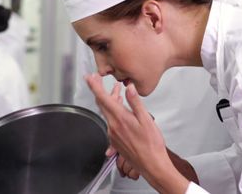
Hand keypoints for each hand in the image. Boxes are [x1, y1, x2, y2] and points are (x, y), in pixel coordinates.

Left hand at [85, 74, 188, 193]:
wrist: (152, 165)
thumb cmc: (151, 145)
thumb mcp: (146, 120)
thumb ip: (135, 102)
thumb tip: (129, 88)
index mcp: (120, 119)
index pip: (103, 99)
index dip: (95, 86)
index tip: (89, 78)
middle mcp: (113, 126)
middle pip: (102, 104)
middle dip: (99, 90)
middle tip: (98, 79)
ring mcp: (113, 134)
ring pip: (107, 113)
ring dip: (109, 100)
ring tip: (116, 91)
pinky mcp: (115, 140)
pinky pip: (111, 122)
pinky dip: (113, 112)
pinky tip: (120, 110)